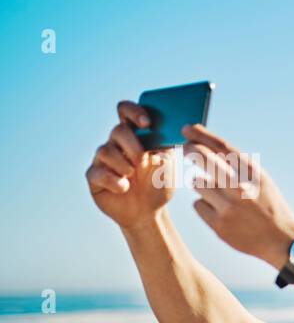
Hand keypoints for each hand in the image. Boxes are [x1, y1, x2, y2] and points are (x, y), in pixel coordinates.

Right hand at [85, 101, 178, 229]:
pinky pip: (97, 172)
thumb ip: (167, 150)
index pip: (126, 111)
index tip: (146, 123)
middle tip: (143, 160)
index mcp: (135, 136)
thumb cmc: (158, 184)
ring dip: (123, 164)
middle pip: (117, 130)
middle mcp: (116, 144)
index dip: (134, 111)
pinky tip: (124, 188)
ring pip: (105, 151)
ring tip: (133, 176)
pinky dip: (113, 181)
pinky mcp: (95, 177)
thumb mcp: (169, 166)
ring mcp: (103, 160)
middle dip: (132, 145)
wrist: (148, 211)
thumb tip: (165, 143)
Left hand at [182, 124, 293, 265]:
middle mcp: (240, 187)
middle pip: (202, 157)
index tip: (187, 128)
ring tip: (217, 193)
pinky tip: (221, 212)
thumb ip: (237, 165)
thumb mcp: (260, 180)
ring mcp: (228, 207)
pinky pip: (198, 205)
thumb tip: (206, 146)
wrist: (281, 240)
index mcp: (253, 173)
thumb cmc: (268, 205)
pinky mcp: (219, 225)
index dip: (201, 134)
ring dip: (202, 184)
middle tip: (186, 150)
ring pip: (197, 182)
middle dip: (190, 150)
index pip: (221, 146)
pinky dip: (206, 206)